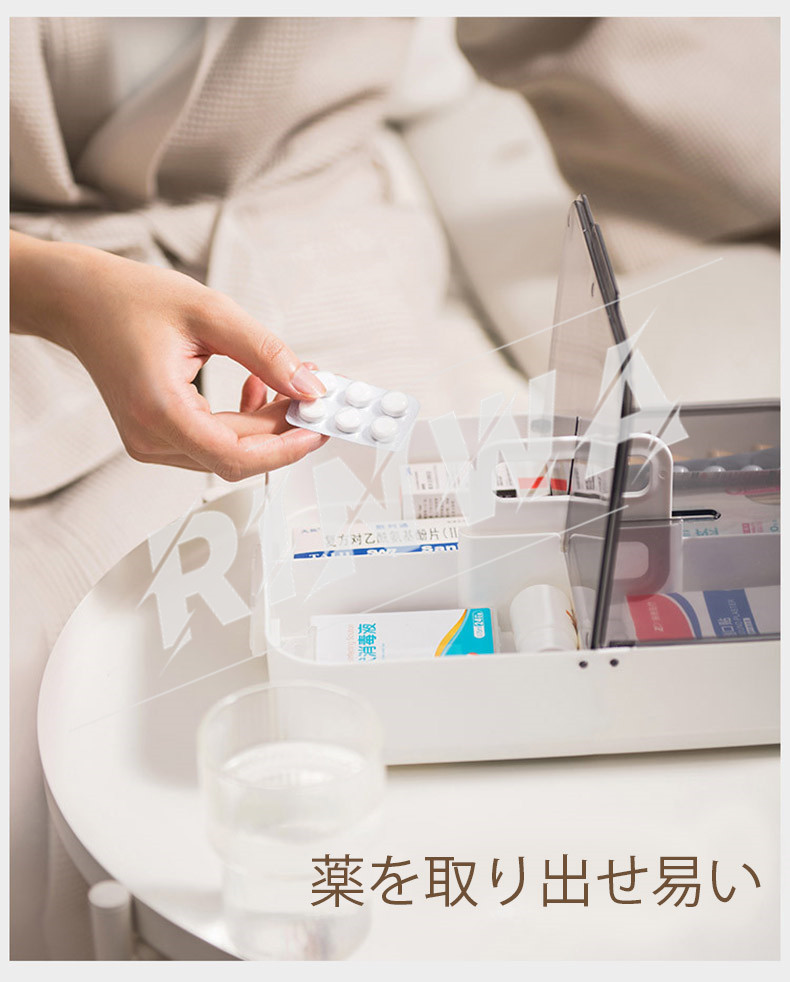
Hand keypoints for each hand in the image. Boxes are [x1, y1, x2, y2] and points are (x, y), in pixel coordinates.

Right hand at [10, 231, 327, 480]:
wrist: (78, 301)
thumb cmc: (130, 299)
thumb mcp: (210, 312)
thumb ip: (266, 354)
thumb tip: (308, 386)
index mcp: (159, 410)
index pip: (237, 456)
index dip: (287, 447)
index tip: (321, 426)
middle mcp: (150, 438)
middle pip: (238, 455)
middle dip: (284, 427)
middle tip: (316, 393)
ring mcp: (150, 443)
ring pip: (229, 452)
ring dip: (267, 424)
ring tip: (289, 382)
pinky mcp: (156, 437)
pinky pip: (213, 443)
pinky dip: (244, 422)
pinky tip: (257, 387)